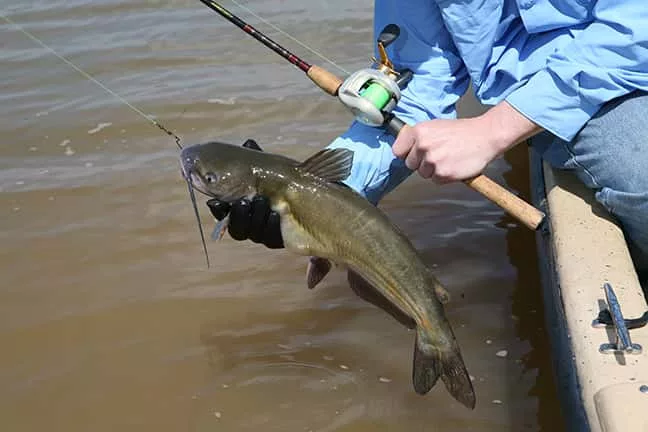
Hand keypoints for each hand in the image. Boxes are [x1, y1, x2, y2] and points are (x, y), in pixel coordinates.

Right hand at [204, 139, 283, 248]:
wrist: (309, 193)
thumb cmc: (284, 177)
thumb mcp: (265, 164)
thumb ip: (252, 158)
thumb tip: (248, 144)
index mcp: (241, 204)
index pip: (223, 213)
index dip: (219, 210)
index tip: (217, 202)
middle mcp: (251, 220)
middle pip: (236, 227)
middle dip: (237, 216)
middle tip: (243, 201)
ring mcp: (265, 231)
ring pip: (251, 234)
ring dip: (254, 218)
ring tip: (262, 200)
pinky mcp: (279, 238)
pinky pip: (270, 238)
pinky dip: (271, 225)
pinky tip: (276, 214)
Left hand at [392, 101, 541, 182]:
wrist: (485, 136)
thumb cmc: (461, 131)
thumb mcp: (435, 126)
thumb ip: (418, 137)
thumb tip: (404, 149)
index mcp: (419, 131)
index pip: (398, 151)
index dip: (406, 153)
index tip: (414, 153)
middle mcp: (423, 145)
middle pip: (410, 164)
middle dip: (421, 163)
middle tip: (438, 155)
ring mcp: (432, 160)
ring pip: (423, 174)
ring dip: (433, 170)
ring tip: (448, 158)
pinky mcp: (443, 174)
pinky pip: (436, 180)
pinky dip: (444, 176)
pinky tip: (454, 165)